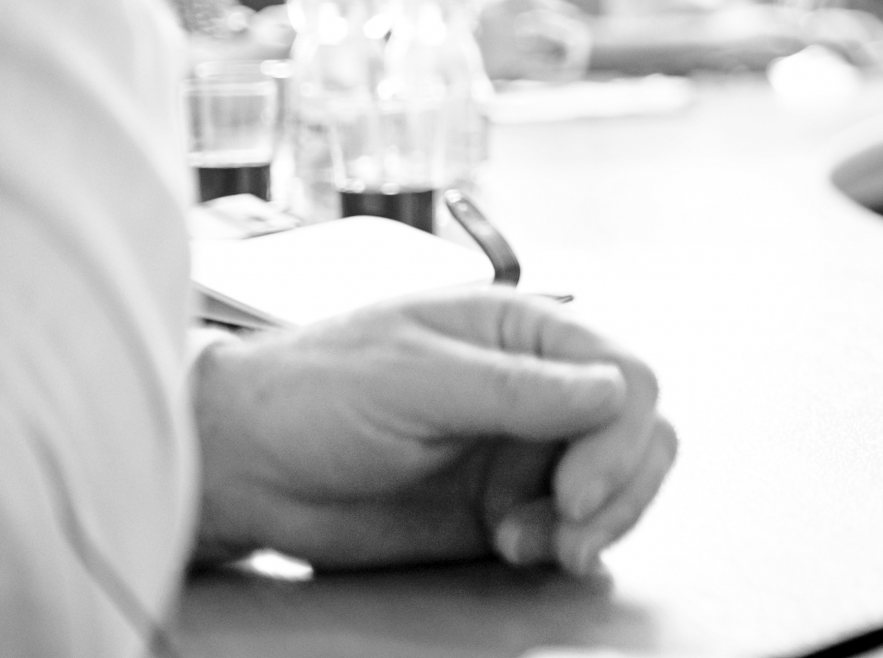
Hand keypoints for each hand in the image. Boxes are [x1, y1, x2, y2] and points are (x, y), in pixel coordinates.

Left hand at [192, 289, 676, 573]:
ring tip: (534, 545)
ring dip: (595, 523)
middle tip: (569, 528)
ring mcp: (523, 451)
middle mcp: (536, 389)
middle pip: (639, 433)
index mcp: (521, 332)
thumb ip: (516, 389)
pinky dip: (564, 547)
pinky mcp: (504, 507)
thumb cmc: (305, 393)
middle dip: (619, 487)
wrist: (243, 468)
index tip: (578, 489)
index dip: (620, 436)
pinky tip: (516, 549)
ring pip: (618, 485)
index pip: (625, 374)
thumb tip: (613, 392)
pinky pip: (573, 528)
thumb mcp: (412, 378)